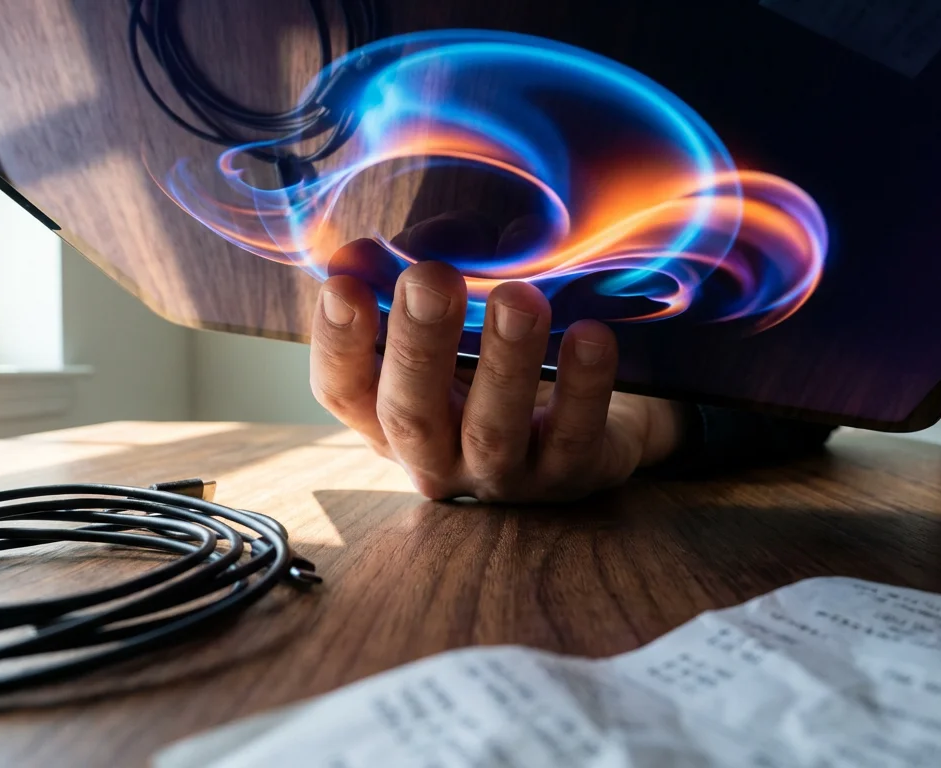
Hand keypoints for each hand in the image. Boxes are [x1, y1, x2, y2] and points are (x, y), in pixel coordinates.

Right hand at [308, 214, 686, 501]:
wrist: (603, 415)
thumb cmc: (506, 353)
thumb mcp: (457, 314)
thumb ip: (419, 281)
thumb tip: (365, 251)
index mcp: (390, 415)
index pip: (343, 390)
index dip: (337, 342)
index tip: (344, 284)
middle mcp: (436, 457)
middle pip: (410, 416)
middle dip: (418, 345)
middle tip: (430, 279)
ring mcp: (501, 476)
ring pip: (491, 431)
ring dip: (502, 362)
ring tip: (519, 299)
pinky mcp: (569, 478)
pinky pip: (574, 436)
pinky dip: (582, 385)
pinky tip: (589, 334)